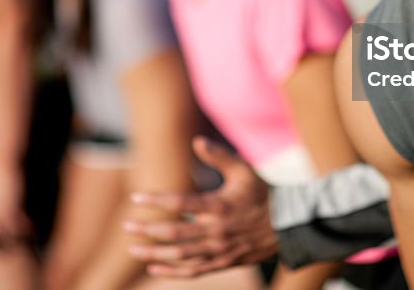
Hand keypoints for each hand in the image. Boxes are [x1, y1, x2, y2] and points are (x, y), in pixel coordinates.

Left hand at [124, 136, 277, 277]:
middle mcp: (216, 231)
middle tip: (125, 225)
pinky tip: (153, 268)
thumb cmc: (262, 193)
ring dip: (154, 252)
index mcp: (219, 206)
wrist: (288, 225)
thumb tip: (197, 141)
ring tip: (133, 248)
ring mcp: (219, 250)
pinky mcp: (223, 262)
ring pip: (180, 256)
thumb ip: (220, 156)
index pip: (180, 203)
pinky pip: (193, 271)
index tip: (135, 198)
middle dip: (146, 230)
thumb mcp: (244, 170)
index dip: (155, 201)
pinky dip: (171, 272)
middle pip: (174, 233)